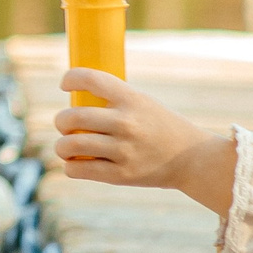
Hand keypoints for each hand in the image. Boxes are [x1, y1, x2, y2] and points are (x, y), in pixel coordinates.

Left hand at [53, 69, 237, 212]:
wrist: (192, 159)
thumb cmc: (161, 127)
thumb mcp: (143, 103)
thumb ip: (114, 100)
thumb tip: (76, 97)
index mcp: (131, 99)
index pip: (91, 79)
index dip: (71, 78)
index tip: (65, 84)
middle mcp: (126, 122)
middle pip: (73, 117)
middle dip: (60, 121)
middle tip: (64, 125)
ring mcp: (123, 150)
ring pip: (70, 145)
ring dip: (61, 146)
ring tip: (65, 147)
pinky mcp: (120, 174)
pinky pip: (78, 170)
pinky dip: (70, 166)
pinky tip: (75, 164)